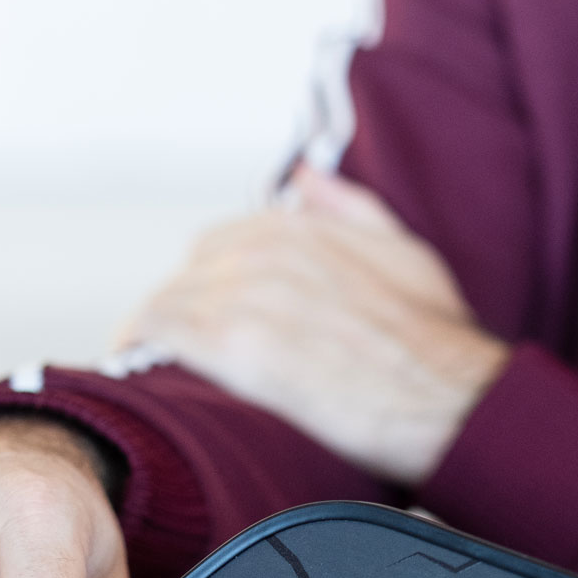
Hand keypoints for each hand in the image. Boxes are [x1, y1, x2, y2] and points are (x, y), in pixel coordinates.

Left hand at [117, 164, 509, 483]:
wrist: (447, 397)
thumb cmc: (435, 338)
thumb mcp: (403, 250)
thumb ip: (347, 209)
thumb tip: (304, 180)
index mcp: (301, 227)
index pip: (222, 242)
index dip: (210, 281)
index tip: (206, 311)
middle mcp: (267, 250)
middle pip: (190, 273)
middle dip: (183, 307)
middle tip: (179, 348)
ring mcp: (247, 295)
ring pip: (168, 301)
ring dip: (153, 332)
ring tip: (144, 363)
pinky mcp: (234, 347)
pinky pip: (160, 331)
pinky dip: (138, 345)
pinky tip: (130, 366)